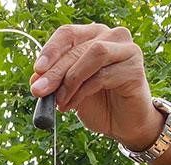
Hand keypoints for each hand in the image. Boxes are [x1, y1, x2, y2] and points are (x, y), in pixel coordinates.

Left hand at [29, 23, 163, 149]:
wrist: (122, 124)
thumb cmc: (97, 104)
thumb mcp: (69, 92)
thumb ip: (55, 82)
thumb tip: (35, 78)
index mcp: (93, 36)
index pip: (68, 34)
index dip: (51, 50)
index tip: (37, 70)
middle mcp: (112, 36)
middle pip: (78, 48)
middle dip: (55, 72)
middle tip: (39, 92)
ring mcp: (127, 50)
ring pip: (94, 54)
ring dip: (71, 80)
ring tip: (60, 102)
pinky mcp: (135, 68)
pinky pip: (103, 75)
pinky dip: (82, 92)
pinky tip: (72, 106)